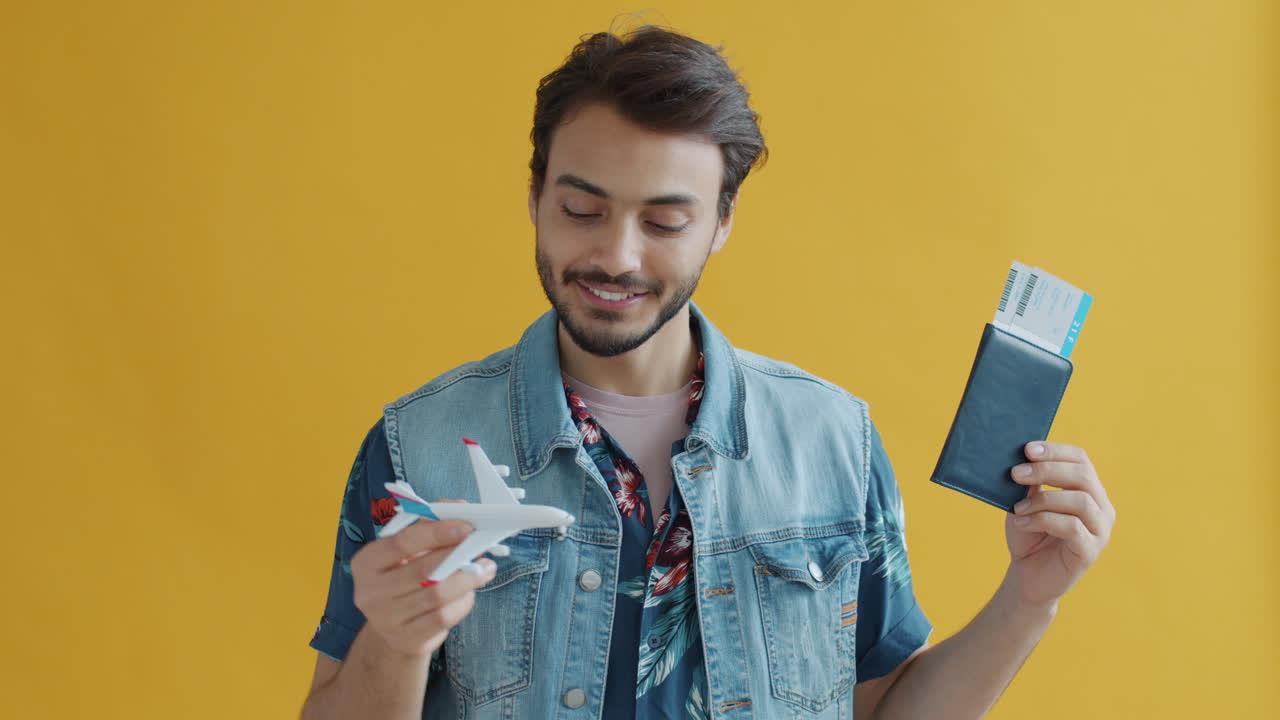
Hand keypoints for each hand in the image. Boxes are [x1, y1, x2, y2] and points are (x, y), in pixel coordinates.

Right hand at [349, 508, 495, 658]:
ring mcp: (386, 619)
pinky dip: (463, 602)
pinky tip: (469, 593)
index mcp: (366, 562)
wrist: (391, 630)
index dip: (436, 533)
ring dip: (468, 579)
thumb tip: (460, 506)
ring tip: (485, 568)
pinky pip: (443, 618)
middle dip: (458, 555)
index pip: (401, 543)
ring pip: (437, 595)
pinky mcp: (407, 639)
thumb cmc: (403, 579)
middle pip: (422, 570)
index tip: (465, 526)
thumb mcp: (407, 552)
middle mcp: (369, 592)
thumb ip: (429, 525)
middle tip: (481, 545)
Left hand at [1004, 442, 1115, 608]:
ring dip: (1043, 500)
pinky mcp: (1090, 552)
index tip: (1027, 449)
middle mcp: (1101, 508)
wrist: (1026, 575)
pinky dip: (1043, 520)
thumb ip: (1030, 483)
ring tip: (1017, 508)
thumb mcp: (1026, 503)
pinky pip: (1073, 527)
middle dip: (1047, 470)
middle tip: (1015, 473)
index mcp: (1089, 490)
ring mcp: (1100, 530)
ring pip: (1080, 501)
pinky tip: (1022, 523)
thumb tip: (1026, 458)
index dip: (1056, 451)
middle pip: (1082, 476)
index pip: (1080, 460)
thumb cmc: (1028, 535)